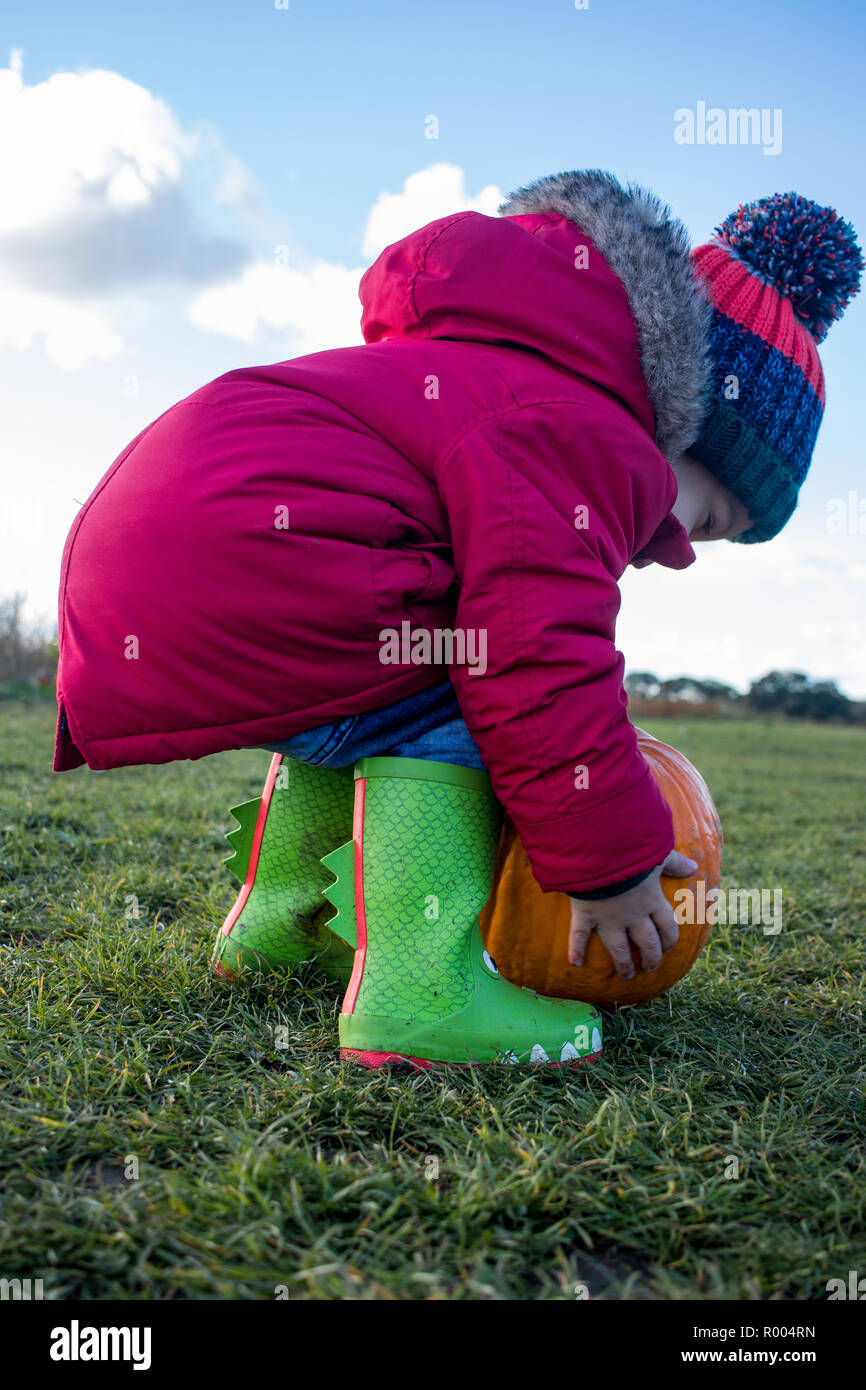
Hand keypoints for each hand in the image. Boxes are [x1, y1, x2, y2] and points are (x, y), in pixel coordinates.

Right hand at [568, 850, 696, 979]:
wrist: (601, 850)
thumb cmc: (633, 850)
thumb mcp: (658, 854)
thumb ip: (674, 862)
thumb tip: (692, 866)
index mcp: (652, 900)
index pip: (666, 927)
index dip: (669, 940)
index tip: (667, 949)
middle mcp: (633, 915)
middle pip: (647, 943)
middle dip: (651, 957)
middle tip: (649, 968)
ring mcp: (608, 917)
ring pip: (619, 948)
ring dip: (624, 963)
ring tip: (626, 975)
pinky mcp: (586, 913)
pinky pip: (579, 935)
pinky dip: (576, 950)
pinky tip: (575, 963)